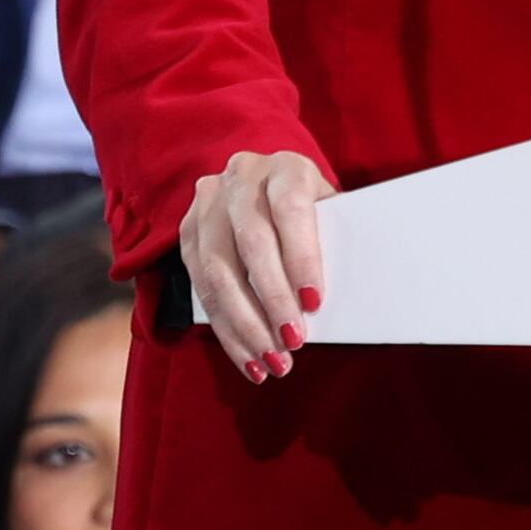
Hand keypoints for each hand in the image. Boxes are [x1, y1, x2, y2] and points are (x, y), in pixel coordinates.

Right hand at [180, 150, 328, 379]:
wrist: (268, 187)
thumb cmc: (314, 213)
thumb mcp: (331, 215)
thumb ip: (333, 245)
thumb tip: (342, 303)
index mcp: (286, 168)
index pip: (291, 209)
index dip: (301, 257)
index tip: (315, 302)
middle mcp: (241, 177)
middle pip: (252, 242)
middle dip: (273, 300)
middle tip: (293, 342)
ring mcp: (208, 203)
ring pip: (218, 268)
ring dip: (245, 323)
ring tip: (272, 361)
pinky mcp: (188, 233)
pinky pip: (201, 287)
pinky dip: (226, 328)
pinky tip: (248, 357)